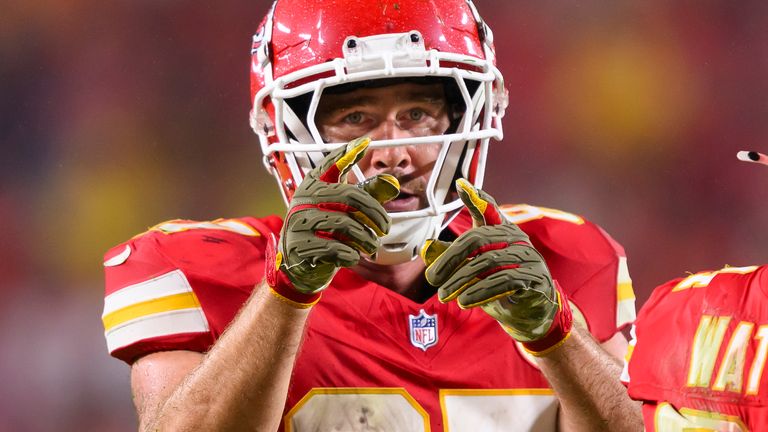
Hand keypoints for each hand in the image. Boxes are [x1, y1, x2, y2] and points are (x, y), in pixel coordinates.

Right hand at [266, 137, 399, 306]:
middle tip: (386, 228)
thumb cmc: (327, 233)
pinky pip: (336, 247)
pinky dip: (351, 254)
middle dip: (374, 212)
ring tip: (370, 246)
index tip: (365, 142)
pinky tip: (352, 256)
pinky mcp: (300, 245)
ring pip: (344, 223)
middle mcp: (303, 199)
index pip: (330, 164)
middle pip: (349, 195)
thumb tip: (393, 182)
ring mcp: (298, 221)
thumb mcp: (348, 212)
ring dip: (365, 238)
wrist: (301, 268)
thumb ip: (369, 196)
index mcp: (313, 186)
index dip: (347, 152)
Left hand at [422, 179, 572, 354]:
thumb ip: (451, 257)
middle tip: (431, 278)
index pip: (489, 209)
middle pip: (478, 239)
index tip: (461, 185)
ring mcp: (528, 256)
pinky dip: (480, 291)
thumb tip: (426, 247)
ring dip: (461, 280)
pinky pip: (504, 280)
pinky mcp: (535, 277)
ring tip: (444, 296)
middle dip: (450, 259)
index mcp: (501, 230)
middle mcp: (517, 238)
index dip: (477, 198)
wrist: (527, 315)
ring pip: (488, 261)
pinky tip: (464, 301)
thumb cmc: (496, 287)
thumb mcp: (471, 270)